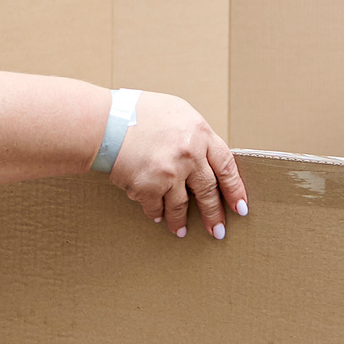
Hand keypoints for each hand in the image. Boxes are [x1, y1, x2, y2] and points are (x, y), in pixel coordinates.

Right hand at [106, 92, 247, 238]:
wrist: (104, 121)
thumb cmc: (138, 112)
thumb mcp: (177, 112)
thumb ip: (195, 135)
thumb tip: (206, 158)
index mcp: (200, 133)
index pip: (227, 166)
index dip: (235, 189)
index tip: (239, 207)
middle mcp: (189, 155)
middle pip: (208, 191)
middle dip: (214, 214)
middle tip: (218, 231)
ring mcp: (169, 173)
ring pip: (181, 205)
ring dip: (181, 221)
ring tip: (182, 230)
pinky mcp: (148, 188)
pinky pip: (156, 207)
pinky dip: (157, 213)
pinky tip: (158, 217)